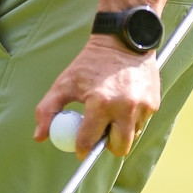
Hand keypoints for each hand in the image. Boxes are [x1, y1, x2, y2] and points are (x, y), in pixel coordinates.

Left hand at [35, 36, 160, 158]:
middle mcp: (125, 107)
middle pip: (118, 147)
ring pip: (132, 135)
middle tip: (99, 136)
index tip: (80, 150)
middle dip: (107, 145)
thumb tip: (40, 136)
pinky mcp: (153, 103)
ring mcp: (142, 106)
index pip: (89, 141)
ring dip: (121, 131)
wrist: (122, 41)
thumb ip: (48, 110)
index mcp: (101, 103)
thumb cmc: (89, 64)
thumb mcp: (64, 83)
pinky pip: (142, 122)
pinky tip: (124, 103)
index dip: (83, 150)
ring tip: (112, 112)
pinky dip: (132, 120)